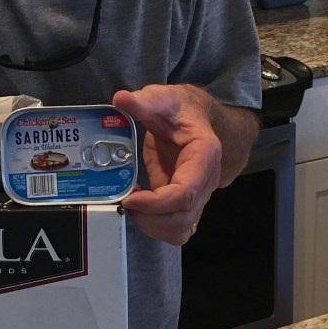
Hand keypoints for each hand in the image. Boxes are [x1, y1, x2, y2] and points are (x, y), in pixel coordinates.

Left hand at [112, 85, 222, 244]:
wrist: (196, 117)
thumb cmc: (182, 109)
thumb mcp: (163, 98)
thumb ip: (144, 101)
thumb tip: (121, 99)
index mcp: (205, 156)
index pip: (185, 193)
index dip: (156, 203)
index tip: (130, 198)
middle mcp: (206, 181)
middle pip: (182, 218)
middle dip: (149, 217)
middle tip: (124, 199)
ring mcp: (197, 195)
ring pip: (180, 229)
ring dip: (151, 225)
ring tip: (131, 202)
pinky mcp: (184, 203)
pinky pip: (174, 227)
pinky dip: (153, 224)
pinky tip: (138, 204)